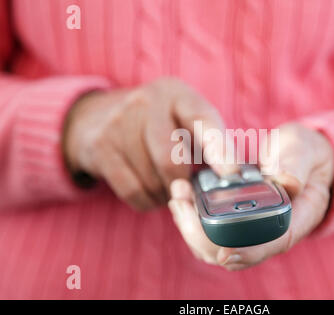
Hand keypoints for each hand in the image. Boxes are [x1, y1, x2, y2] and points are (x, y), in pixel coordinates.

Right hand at [64, 78, 236, 210]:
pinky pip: (132, 191)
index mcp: (177, 94)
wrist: (98, 116)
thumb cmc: (158, 123)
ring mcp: (119, 124)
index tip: (231, 176)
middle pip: (171, 158)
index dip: (219, 150)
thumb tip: (235, 180)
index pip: (202, 120)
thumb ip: (210, 142)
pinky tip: (152, 193)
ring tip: (168, 188)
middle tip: (190, 191)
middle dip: (184, 184)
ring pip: (152, 180)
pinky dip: (148, 201)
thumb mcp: (184, 118)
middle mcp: (147, 103)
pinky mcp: (100, 148)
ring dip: (166, 195)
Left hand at [168, 122, 333, 269]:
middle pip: (234, 251)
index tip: (225, 252)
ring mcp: (250, 229)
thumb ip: (297, 165)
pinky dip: (191, 218)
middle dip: (203, 236)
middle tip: (182, 203)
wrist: (299, 156)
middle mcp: (269, 232)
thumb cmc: (305, 156)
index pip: (273, 244)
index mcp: (294, 219)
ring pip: (215, 246)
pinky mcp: (234, 221)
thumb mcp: (305, 152)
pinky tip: (182, 197)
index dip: (249, 252)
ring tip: (178, 196)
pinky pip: (209, 232)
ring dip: (191, 227)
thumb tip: (287, 181)